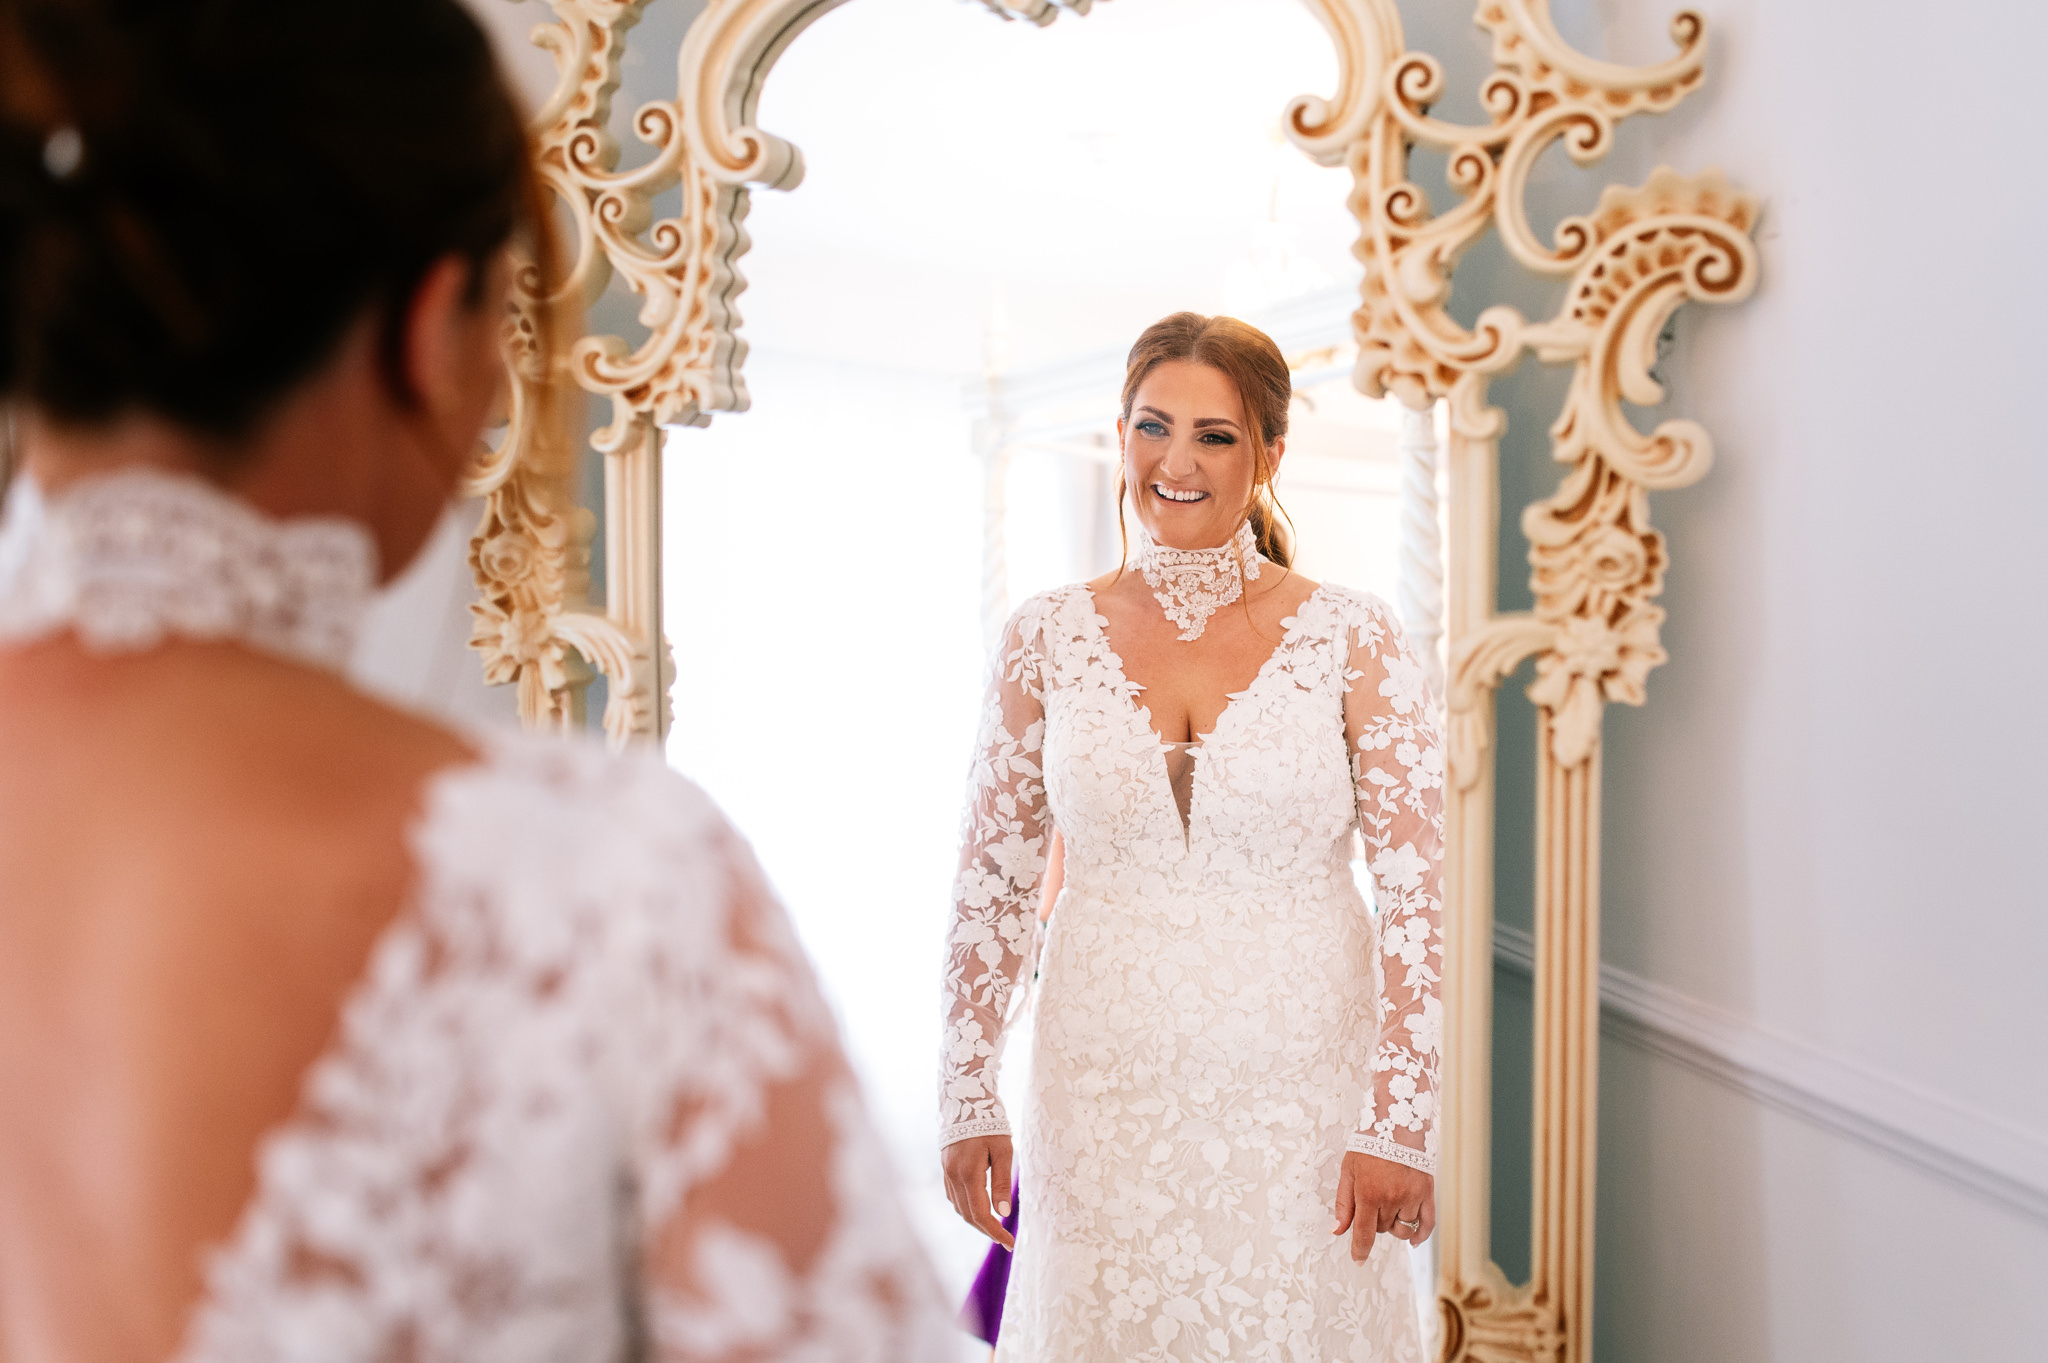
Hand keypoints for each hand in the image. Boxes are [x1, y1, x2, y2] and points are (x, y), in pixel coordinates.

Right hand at [942, 1134, 1014, 1250]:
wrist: (965, 1099)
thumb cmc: (990, 1124)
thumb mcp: (1002, 1151)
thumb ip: (1001, 1183)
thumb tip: (1003, 1213)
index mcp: (968, 1173)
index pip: (980, 1214)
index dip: (995, 1232)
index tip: (1009, 1243)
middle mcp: (953, 1176)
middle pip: (968, 1215)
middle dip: (986, 1230)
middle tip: (1005, 1239)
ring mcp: (947, 1172)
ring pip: (959, 1207)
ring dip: (976, 1220)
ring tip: (994, 1227)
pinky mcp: (946, 1167)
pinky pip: (954, 1196)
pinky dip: (967, 1207)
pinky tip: (979, 1207)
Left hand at [1332, 1150, 1433, 1262]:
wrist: (1398, 1124)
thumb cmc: (1369, 1146)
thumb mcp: (1348, 1171)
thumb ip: (1343, 1203)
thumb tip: (1337, 1231)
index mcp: (1369, 1194)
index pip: (1364, 1233)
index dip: (1360, 1250)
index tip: (1358, 1260)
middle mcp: (1392, 1199)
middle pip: (1382, 1229)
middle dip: (1374, 1222)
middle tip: (1372, 1201)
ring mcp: (1412, 1197)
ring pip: (1402, 1229)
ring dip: (1393, 1224)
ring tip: (1389, 1206)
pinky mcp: (1427, 1193)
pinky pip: (1427, 1223)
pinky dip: (1420, 1235)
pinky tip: (1412, 1239)